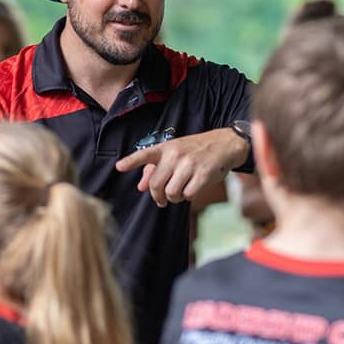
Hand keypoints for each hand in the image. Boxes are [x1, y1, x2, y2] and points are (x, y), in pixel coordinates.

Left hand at [115, 128, 248, 206]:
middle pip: (157, 185)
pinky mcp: (203, 174)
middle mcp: (176, 155)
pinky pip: (188, 195)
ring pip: (172, 193)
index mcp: (166, 148)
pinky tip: (193, 188)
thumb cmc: (196, 150)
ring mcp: (189, 164)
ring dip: (175, 197)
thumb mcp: (175, 153)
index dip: (131, 161)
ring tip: (181, 191)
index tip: (119, 166)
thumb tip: (141, 187)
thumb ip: (155, 169)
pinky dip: (189, 196)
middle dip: (158, 197)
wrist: (225, 144)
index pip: (145, 154)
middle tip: (162, 199)